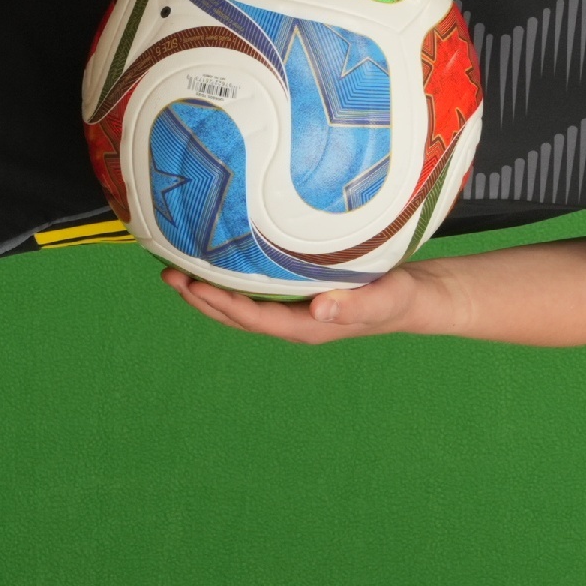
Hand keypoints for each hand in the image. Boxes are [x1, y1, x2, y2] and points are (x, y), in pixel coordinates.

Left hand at [163, 263, 452, 342]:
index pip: (253, 318)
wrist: (417, 298)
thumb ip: (354, 305)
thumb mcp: (384, 298)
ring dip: (210, 291)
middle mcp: (294, 322)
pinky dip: (232, 278)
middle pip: (237, 316)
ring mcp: (295, 310)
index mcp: (307, 327)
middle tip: (168, 274)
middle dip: (201, 298)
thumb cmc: (402, 296)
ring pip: (242, 306)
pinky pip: (256, 291)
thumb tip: (319, 309)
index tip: (192, 285)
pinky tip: (220, 258)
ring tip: (179, 269)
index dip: (220, 304)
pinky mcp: (299, 295)